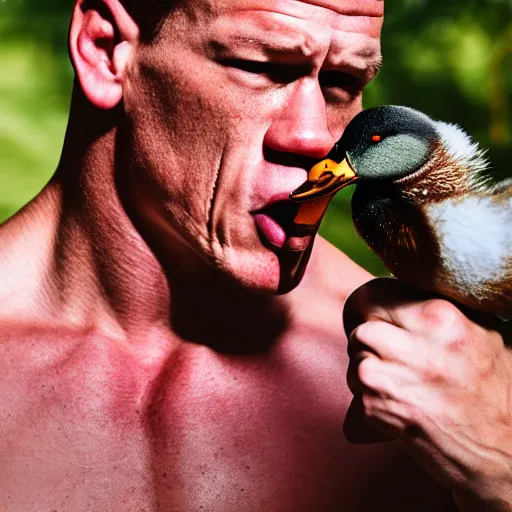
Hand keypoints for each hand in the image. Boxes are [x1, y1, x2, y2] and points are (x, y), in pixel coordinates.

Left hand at [343, 278, 511, 508]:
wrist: (503, 451)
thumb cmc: (494, 389)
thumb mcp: (481, 332)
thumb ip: (436, 309)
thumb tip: (401, 292)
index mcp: (440, 318)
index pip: (374, 295)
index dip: (368, 308)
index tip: (372, 317)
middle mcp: (417, 347)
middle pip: (362, 330)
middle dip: (368, 342)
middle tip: (386, 354)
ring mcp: (395, 380)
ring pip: (356, 361)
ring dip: (367, 371)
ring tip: (397, 381)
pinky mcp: (379, 409)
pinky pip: (357, 393)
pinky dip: (369, 399)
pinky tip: (398, 403)